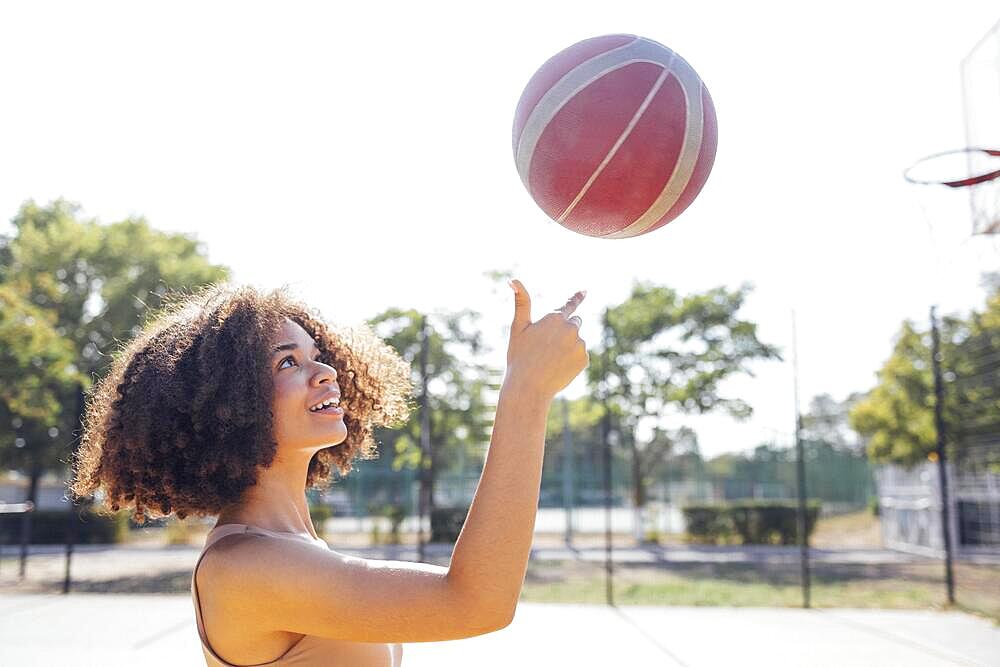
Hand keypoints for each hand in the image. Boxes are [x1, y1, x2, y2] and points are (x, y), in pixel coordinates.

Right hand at [504, 279, 588, 398]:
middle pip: (574, 323)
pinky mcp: (584, 359)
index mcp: (554, 317)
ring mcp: (579, 343)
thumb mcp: (518, 328)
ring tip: (550, 361)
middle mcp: (570, 327)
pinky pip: (580, 356)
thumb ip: (521, 302)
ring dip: (568, 347)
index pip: (568, 306)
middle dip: (566, 330)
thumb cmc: (519, 357)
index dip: (576, 298)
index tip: (585, 290)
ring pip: (577, 341)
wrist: (528, 387)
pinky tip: (558, 368)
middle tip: (548, 346)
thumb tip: (512, 279)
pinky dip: (572, 361)